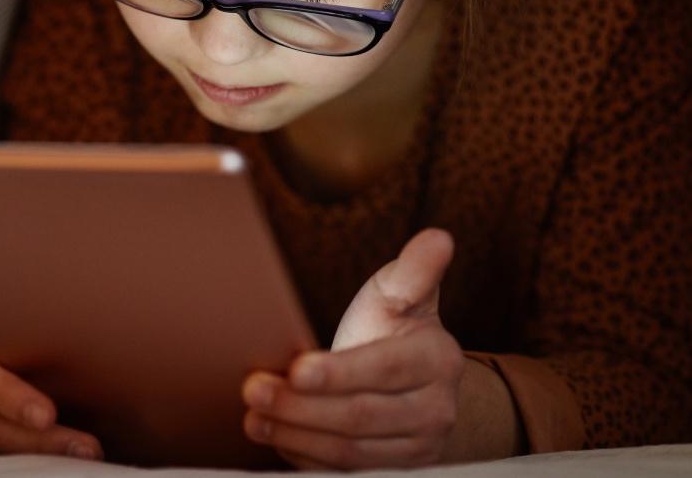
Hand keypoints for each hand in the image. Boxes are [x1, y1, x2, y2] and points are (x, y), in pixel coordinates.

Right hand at [0, 279, 102, 459]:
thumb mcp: (11, 302)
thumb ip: (35, 320)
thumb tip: (96, 327)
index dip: (9, 397)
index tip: (47, 415)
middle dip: (37, 441)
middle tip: (85, 447)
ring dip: (36, 455)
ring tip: (84, 454)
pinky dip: (23, 457)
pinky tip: (60, 455)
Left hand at [241, 229, 462, 469]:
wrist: (408, 381)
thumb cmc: (392, 327)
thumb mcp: (400, 294)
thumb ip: (415, 270)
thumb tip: (438, 237)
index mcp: (438, 360)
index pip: (385, 369)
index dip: (339, 372)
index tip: (295, 367)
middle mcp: (436, 410)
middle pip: (361, 415)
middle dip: (301, 406)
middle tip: (253, 389)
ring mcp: (418, 449)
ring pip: (351, 452)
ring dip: (296, 435)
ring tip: (253, 416)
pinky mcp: (395, 473)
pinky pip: (346, 473)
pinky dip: (306, 459)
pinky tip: (275, 437)